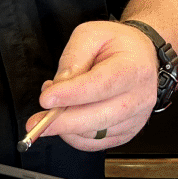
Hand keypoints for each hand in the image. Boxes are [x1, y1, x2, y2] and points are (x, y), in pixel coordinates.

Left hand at [26, 20, 158, 151]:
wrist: (141, 56)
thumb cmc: (116, 44)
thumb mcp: (90, 34)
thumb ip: (73, 58)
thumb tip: (58, 87)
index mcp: (133, 68)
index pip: (101, 86)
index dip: (72, 95)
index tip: (46, 99)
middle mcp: (139, 97)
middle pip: (99, 117)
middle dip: (63, 122)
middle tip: (36, 122)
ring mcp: (136, 118)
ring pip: (95, 134)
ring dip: (67, 126)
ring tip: (56, 104)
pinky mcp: (127, 132)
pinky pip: (96, 143)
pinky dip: (75, 136)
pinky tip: (68, 118)